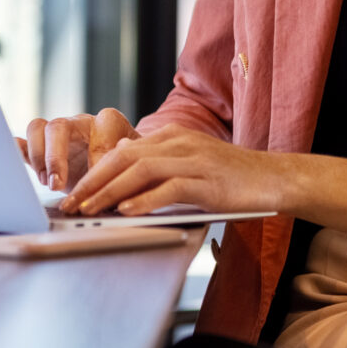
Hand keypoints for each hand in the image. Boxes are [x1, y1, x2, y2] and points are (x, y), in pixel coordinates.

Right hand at [19, 107, 128, 193]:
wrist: (116, 172)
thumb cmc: (129, 166)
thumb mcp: (135, 164)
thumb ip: (129, 157)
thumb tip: (121, 147)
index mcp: (107, 122)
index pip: (101, 125)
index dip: (97, 153)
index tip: (97, 178)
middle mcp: (80, 123)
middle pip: (58, 126)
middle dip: (55, 157)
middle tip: (57, 185)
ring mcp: (58, 135)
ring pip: (38, 128)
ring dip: (38, 157)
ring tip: (46, 183)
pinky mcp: (41, 149)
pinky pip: (23, 143)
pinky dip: (17, 152)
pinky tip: (16, 169)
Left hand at [66, 115, 287, 217]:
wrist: (275, 178)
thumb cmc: (232, 176)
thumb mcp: (190, 161)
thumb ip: (158, 159)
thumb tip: (120, 156)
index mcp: (173, 135)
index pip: (122, 151)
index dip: (94, 172)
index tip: (72, 195)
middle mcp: (180, 142)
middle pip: (124, 157)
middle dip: (93, 182)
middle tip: (71, 205)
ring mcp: (195, 160)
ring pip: (141, 170)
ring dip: (111, 192)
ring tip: (91, 211)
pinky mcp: (208, 180)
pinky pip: (169, 187)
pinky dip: (144, 200)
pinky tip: (127, 212)